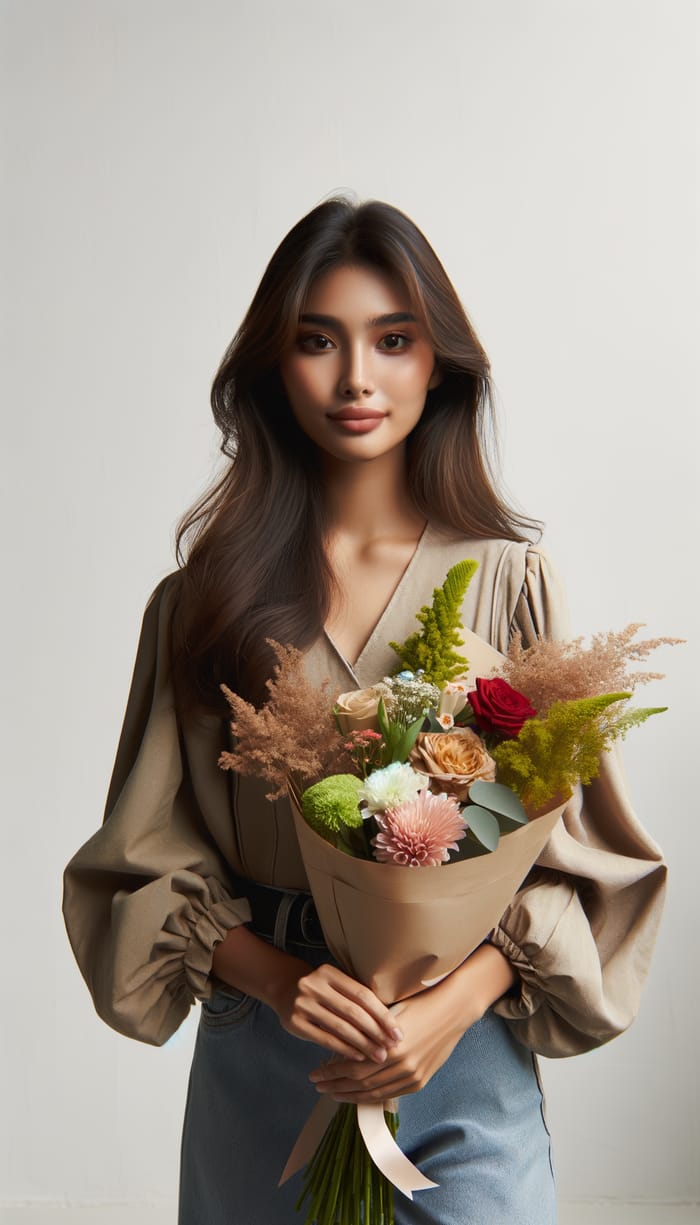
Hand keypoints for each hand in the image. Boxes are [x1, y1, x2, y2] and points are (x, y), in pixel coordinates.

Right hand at [273, 961, 404, 1063]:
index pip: (362, 995)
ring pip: (340, 1027)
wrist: (284, 989)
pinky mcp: (295, 1022)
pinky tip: (359, 1056)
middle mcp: (314, 985)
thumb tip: (391, 1021)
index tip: (397, 1032)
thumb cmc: (321, 990)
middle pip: (353, 1012)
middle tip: (392, 1047)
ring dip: (363, 1044)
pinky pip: (325, 1038)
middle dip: (376, 1032)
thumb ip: (356, 996)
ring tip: (379, 1055)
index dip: (382, 1015)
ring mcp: (303, 1003)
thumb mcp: (336, 984)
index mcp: (329, 972)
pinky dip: (344, 1048)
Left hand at [308, 943, 514, 1102]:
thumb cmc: (418, 1002)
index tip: (314, 1074)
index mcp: (390, 1046)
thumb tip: (340, 1045)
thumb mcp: (388, 1012)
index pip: (352, 1066)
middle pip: (361, 1083)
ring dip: (351, 1095)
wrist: (452, 1009)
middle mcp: (402, 1065)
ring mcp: (413, 1076)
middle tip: (318, 1086)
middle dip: (336, 1086)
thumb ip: (366, 1031)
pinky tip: (359, 1094)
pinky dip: (372, 1097)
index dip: (331, 1072)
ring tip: (333, 1093)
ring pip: (375, 1093)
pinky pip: (391, 1094)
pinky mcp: (421, 1081)